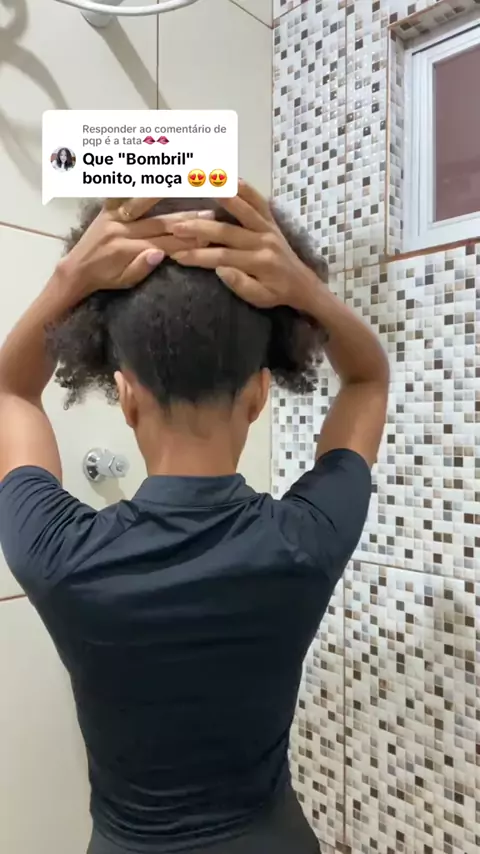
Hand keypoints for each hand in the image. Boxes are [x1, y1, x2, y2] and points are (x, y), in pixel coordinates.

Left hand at [58, 197, 213, 295]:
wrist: (76, 270)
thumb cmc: (105, 279)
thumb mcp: (125, 281)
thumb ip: (142, 267)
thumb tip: (161, 253)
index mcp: (128, 249)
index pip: (166, 244)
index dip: (189, 240)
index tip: (208, 235)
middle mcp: (122, 230)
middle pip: (162, 223)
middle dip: (188, 218)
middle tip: (209, 211)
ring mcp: (113, 216)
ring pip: (146, 204)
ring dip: (169, 197)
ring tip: (187, 188)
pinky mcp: (106, 209)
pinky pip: (121, 193)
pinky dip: (135, 184)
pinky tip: (150, 175)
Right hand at [169, 181, 319, 310]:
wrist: (303, 284)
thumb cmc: (276, 293)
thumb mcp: (259, 298)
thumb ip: (240, 285)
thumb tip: (220, 269)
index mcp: (258, 262)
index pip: (221, 257)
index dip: (197, 256)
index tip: (177, 255)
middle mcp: (263, 241)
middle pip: (225, 232)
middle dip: (198, 229)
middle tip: (175, 226)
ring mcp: (268, 228)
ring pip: (243, 208)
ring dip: (221, 197)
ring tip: (202, 187)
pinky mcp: (271, 220)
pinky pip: (259, 201)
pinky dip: (245, 188)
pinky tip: (230, 177)